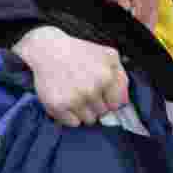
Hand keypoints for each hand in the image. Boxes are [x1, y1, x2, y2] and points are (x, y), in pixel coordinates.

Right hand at [12, 26, 129, 126]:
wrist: (48, 49)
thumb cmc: (79, 52)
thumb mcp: (108, 55)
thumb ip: (121, 77)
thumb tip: (124, 101)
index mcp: (106, 76)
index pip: (117, 104)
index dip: (110, 99)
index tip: (103, 94)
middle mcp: (91, 90)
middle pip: (103, 113)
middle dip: (96, 104)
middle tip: (85, 90)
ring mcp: (74, 99)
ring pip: (89, 120)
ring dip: (84, 111)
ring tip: (76, 94)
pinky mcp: (57, 106)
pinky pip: (73, 123)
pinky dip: (70, 115)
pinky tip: (66, 100)